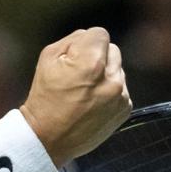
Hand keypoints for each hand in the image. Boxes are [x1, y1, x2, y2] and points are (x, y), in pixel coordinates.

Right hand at [19, 27, 131, 165]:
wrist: (49, 138)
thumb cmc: (45, 96)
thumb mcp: (48, 58)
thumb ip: (72, 40)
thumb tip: (88, 38)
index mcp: (92, 62)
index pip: (100, 34)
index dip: (86, 42)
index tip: (76, 55)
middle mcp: (112, 78)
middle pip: (113, 50)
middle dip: (97, 56)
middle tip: (80, 73)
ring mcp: (121, 95)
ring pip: (118, 69)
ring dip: (105, 74)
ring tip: (85, 90)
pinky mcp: (125, 109)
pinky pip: (121, 88)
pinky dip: (109, 91)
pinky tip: (92, 102)